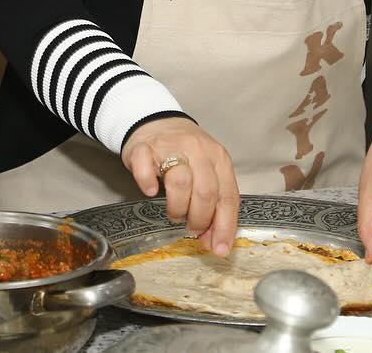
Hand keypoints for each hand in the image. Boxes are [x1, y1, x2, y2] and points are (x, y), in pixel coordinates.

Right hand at [121, 116, 239, 255]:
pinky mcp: (143, 148)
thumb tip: (213, 241)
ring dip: (177, 208)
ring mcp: (170, 146)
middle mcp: (197, 149)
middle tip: (192, 229)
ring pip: (180, 182)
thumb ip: (214, 202)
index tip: (220, 249)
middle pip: (205, 192)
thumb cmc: (185, 153)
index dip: (225, 227)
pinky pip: (145, 169)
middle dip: (200, 219)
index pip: (228, 196)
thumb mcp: (207, 171)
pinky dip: (147, 184)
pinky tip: (150, 192)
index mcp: (218, 157)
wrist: (156, 122)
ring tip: (175, 214)